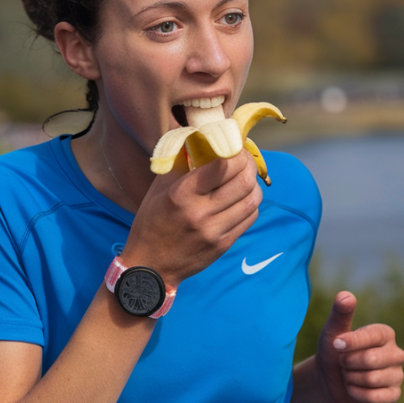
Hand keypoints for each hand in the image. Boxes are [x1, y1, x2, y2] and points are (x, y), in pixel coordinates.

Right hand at [123, 150, 261, 287]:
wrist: (150, 266)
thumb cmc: (151, 222)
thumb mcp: (158, 188)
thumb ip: (180, 163)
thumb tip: (199, 136)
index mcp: (182, 195)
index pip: (222, 166)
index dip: (234, 151)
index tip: (233, 146)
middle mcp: (200, 213)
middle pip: (243, 181)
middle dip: (248, 165)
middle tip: (243, 159)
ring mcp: (215, 231)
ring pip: (252, 200)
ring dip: (253, 184)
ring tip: (245, 177)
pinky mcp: (223, 244)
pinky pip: (249, 218)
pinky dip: (250, 203)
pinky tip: (241, 198)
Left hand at [315, 291, 403, 402]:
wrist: (329, 382)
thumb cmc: (333, 352)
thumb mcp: (332, 332)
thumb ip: (340, 313)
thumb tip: (346, 295)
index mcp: (385, 334)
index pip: (372, 336)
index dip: (351, 342)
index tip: (336, 345)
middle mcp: (396, 353)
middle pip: (371, 360)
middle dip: (349, 364)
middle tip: (343, 363)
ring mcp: (397, 375)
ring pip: (372, 380)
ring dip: (351, 379)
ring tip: (349, 375)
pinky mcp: (394, 395)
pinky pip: (376, 397)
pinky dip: (358, 394)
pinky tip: (354, 389)